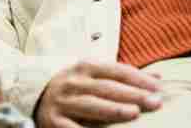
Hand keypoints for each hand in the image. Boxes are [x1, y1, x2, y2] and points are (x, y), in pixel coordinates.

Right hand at [35, 60, 162, 127]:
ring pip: (91, 105)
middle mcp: (73, 83)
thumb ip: (124, 76)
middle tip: (155, 102)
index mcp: (85, 67)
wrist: (33, 96)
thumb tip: (158, 78)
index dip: (137, 78)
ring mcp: (63, 103)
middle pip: (106, 88)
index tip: (158, 87)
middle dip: (132, 94)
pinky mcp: (54, 122)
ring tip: (134, 113)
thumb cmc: (74, 86)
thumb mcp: (94, 75)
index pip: (115, 71)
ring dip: (113, 109)